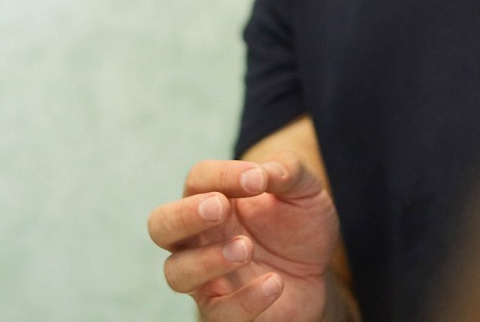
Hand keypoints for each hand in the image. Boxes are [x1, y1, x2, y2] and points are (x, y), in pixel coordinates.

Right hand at [148, 154, 342, 321]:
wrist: (319, 272)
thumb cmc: (299, 224)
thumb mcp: (305, 190)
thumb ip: (287, 171)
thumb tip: (263, 172)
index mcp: (212, 198)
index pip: (199, 179)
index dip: (223, 175)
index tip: (257, 179)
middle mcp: (199, 237)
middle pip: (161, 225)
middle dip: (184, 215)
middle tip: (220, 208)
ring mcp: (207, 276)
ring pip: (176, 272)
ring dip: (208, 259)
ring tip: (246, 248)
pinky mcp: (225, 310)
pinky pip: (218, 312)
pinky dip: (245, 299)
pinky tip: (274, 283)